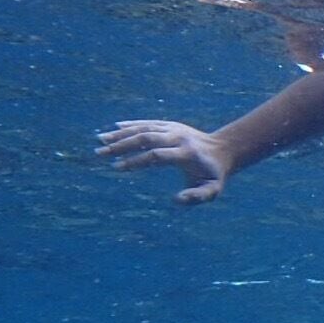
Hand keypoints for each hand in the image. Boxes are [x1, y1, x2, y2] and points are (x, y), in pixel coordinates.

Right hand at [96, 120, 232, 204]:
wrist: (223, 150)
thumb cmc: (214, 175)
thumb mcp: (212, 190)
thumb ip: (197, 197)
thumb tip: (176, 200)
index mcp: (185, 153)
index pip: (156, 155)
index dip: (136, 161)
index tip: (117, 168)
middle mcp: (178, 137)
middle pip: (146, 138)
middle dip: (122, 145)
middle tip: (100, 153)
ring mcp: (173, 128)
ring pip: (144, 128)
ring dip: (121, 134)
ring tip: (100, 140)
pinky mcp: (170, 125)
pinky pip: (148, 123)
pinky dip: (131, 125)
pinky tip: (114, 128)